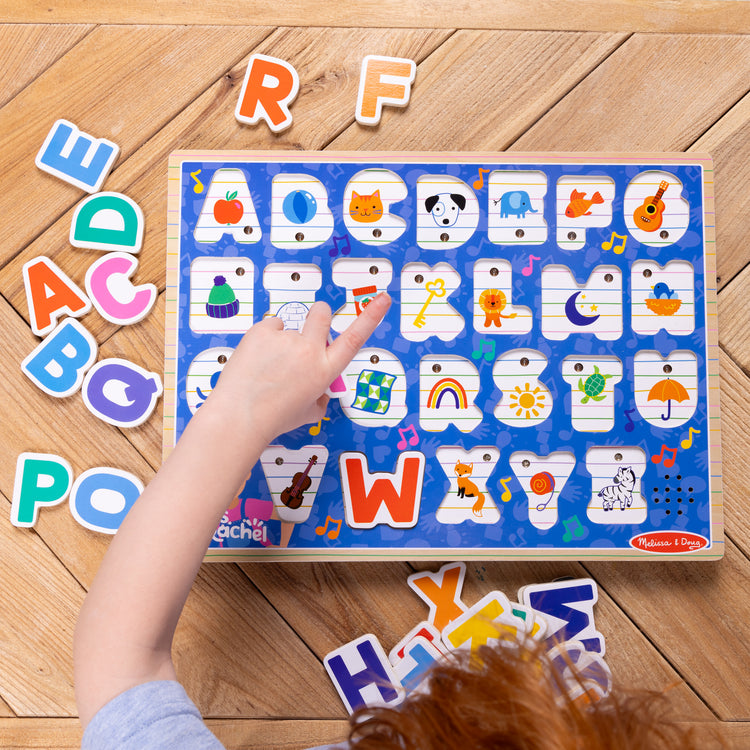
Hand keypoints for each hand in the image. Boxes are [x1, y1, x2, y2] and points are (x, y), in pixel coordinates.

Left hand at [204, 292, 390, 444]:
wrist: (240, 417)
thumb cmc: (273, 418)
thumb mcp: (309, 413)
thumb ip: (320, 396)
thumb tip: (320, 389)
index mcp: (325, 371)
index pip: (356, 338)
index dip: (372, 316)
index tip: (383, 298)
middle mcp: (310, 351)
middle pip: (322, 313)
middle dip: (319, 314)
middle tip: (307, 330)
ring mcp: (286, 339)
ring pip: (289, 327)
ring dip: (282, 341)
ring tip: (267, 367)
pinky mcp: (263, 331)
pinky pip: (269, 326)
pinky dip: (264, 339)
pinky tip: (257, 359)